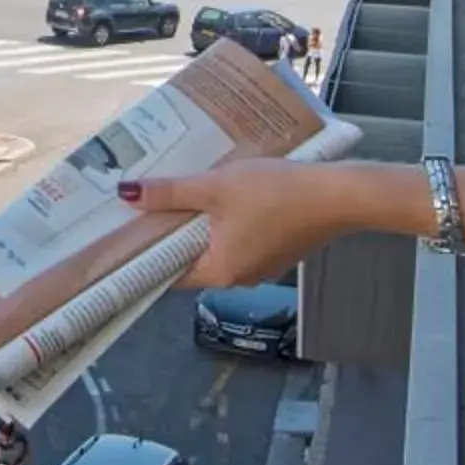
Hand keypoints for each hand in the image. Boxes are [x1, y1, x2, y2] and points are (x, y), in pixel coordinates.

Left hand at [129, 160, 364, 288]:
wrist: (338, 195)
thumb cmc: (274, 192)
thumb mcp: (216, 186)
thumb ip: (171, 192)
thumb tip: (126, 194)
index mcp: (219, 271)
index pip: (168, 274)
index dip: (146, 254)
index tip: (126, 232)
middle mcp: (239, 278)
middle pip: (192, 260)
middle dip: (173, 233)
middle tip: (149, 204)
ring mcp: (261, 267)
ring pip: (217, 249)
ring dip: (200, 226)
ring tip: (180, 194)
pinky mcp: (278, 252)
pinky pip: (240, 242)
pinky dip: (226, 225)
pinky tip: (222, 197)